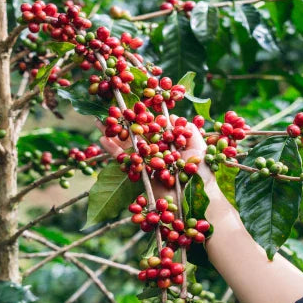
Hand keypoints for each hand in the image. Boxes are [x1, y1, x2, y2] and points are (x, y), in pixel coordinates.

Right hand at [96, 116, 216, 198]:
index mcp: (170, 143)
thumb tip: (172, 116)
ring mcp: (147, 163)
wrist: (197, 199)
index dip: (142, 115)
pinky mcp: (140, 174)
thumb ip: (189, 130)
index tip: (131, 103)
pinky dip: (113, 151)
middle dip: (123, 122)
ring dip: (114, 133)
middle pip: (138, 133)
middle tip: (110, 108)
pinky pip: (125, 161)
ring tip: (100, 121)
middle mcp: (157, 151)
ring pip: (128, 145)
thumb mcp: (200, 147)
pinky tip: (102, 139)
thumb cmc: (202, 174)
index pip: (154, 126)